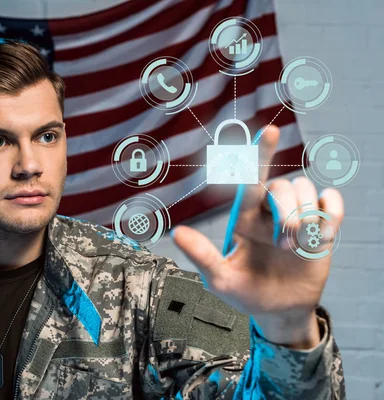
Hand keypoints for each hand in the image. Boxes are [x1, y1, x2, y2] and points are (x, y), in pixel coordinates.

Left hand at [171, 125, 343, 347]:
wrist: (280, 311)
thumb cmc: (246, 294)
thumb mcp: (220, 279)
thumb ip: (202, 255)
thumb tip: (176, 232)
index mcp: (245, 218)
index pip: (251, 178)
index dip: (260, 153)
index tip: (270, 130)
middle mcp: (270, 211)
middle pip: (283, 185)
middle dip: (287, 213)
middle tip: (285, 244)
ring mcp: (298, 216)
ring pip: (306, 188)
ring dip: (307, 217)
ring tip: (300, 246)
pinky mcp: (322, 226)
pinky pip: (332, 202)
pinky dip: (332, 214)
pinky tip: (324, 236)